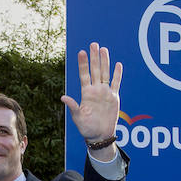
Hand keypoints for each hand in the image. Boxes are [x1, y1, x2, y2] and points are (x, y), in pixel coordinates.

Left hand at [60, 42, 122, 158]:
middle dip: (94, 58)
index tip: (81, 52)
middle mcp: (95, 90)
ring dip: (105, 62)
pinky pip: (116, 83)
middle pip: (95, 70)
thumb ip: (73, 106)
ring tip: (104, 49)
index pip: (84, 75)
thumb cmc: (87, 127)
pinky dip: (117, 74)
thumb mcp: (78, 117)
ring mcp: (105, 92)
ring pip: (105, 73)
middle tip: (93, 44)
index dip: (83, 64)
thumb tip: (63, 97)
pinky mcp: (114, 97)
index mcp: (86, 93)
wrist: (100, 135)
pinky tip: (117, 64)